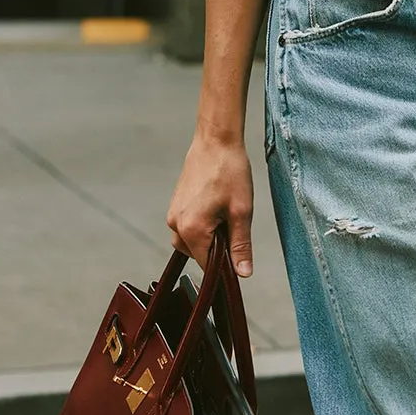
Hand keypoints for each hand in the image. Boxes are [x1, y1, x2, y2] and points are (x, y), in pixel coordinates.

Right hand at [166, 128, 254, 276]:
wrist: (216, 141)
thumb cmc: (230, 171)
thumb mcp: (242, 212)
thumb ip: (240, 246)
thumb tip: (243, 273)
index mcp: (191, 230)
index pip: (207, 266)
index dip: (225, 266)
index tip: (239, 255)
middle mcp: (176, 225)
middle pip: (198, 255)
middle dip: (217, 248)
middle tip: (234, 224)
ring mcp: (172, 215)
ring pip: (192, 242)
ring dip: (209, 237)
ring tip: (226, 213)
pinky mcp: (175, 206)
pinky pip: (187, 228)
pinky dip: (203, 226)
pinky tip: (217, 207)